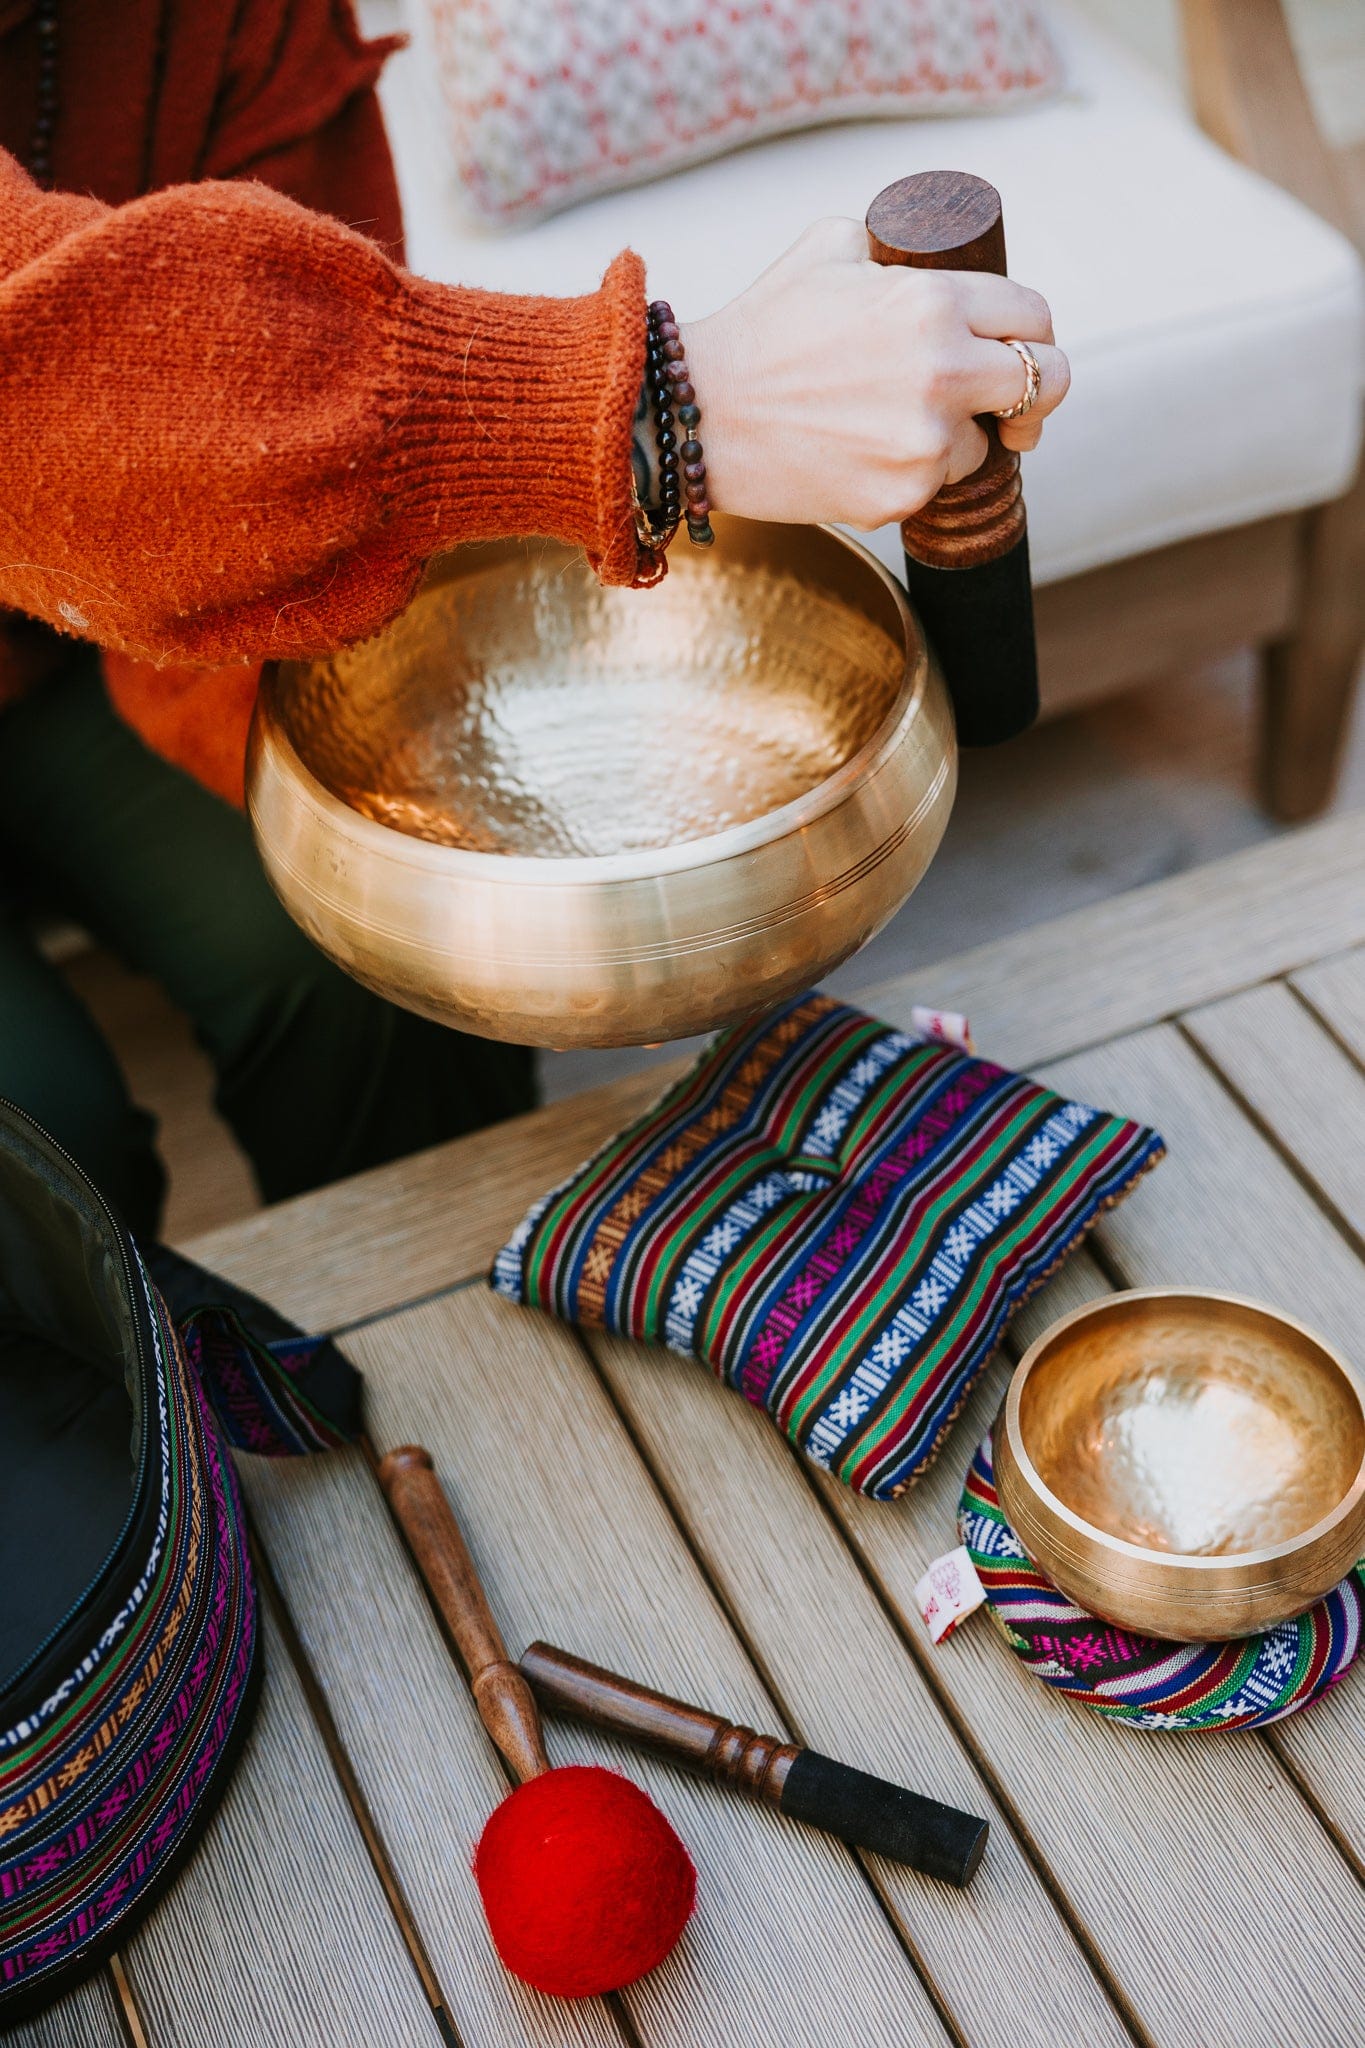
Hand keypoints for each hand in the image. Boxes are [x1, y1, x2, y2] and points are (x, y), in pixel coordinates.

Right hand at [680, 217, 1068, 529]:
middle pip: (1045, 383)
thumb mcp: (828, 249)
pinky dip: (911, 475)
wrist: (698, 417)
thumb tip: (925, 253)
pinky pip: (935, 485)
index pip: (1033, 315)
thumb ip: (893, 246)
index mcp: (934, 301)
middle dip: (1038, 394)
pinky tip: (862, 456)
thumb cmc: (758, 332)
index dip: (1037, 332)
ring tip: (889, 428)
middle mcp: (944, 370)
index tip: (1025, 350)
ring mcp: (926, 441)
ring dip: (957, 439)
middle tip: (1017, 410)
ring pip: (984, 444)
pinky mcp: (903, 495)